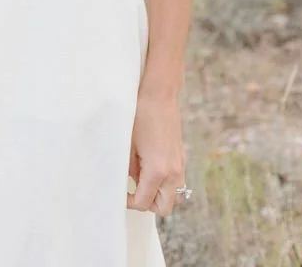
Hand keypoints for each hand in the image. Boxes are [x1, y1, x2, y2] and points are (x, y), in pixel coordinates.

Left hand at [127, 89, 185, 215]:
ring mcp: (180, 165)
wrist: (160, 94)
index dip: (129, 202)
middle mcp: (173, 172)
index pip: (144, 202)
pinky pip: (176, 181)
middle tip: (132, 190)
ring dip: (158, 194)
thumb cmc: (140, 115)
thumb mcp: (128, 144)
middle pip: (164, 207)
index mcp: (158, 171)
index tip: (120, 194)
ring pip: (173, 196)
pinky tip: (150, 167)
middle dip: (147, 203)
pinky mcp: (181, 157)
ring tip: (141, 178)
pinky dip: (164, 183)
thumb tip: (128, 183)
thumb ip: (129, 169)